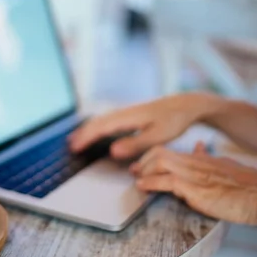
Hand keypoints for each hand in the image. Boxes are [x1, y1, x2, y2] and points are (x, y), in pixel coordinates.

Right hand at [69, 93, 221, 159]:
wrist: (186, 105)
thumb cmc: (175, 121)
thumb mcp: (158, 136)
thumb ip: (135, 144)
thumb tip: (112, 151)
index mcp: (128, 117)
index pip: (101, 128)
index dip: (86, 138)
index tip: (74, 148)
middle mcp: (124, 112)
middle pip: (97, 122)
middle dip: (82, 134)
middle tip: (69, 147)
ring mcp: (126, 112)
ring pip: (101, 120)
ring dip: (87, 130)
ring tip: (75, 140)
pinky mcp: (130, 114)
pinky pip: (108, 120)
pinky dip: (97, 127)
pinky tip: (96, 131)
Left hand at [130, 142, 256, 224]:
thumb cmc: (251, 187)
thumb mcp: (226, 168)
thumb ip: (208, 159)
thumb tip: (196, 147)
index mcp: (202, 159)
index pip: (169, 151)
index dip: (151, 156)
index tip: (140, 166)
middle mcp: (196, 163)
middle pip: (159, 152)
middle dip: (142, 161)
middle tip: (133, 172)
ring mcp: (196, 175)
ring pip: (160, 162)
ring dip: (143, 171)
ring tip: (136, 180)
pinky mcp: (197, 189)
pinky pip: (167, 181)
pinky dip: (151, 183)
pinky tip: (143, 187)